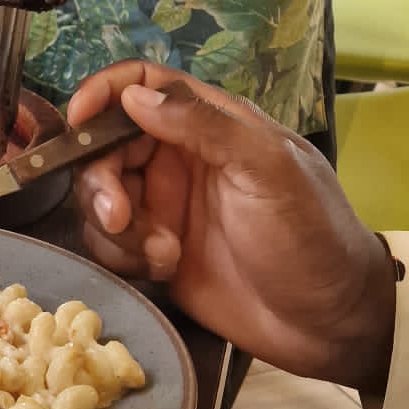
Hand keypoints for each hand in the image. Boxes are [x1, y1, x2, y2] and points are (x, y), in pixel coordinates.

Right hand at [69, 64, 395, 397]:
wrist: (330, 324)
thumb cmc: (310, 234)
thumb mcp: (266, 169)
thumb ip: (202, 125)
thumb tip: (134, 94)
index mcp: (211, 124)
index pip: (144, 83)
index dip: (104, 92)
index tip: (77, 120)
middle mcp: (181, 158)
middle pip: (108, 143)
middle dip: (100, 177)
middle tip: (119, 215)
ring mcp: (167, 208)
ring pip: (102, 195)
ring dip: (114, 224)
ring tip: (158, 254)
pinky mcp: (158, 254)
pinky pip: (112, 243)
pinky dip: (122, 255)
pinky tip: (161, 270)